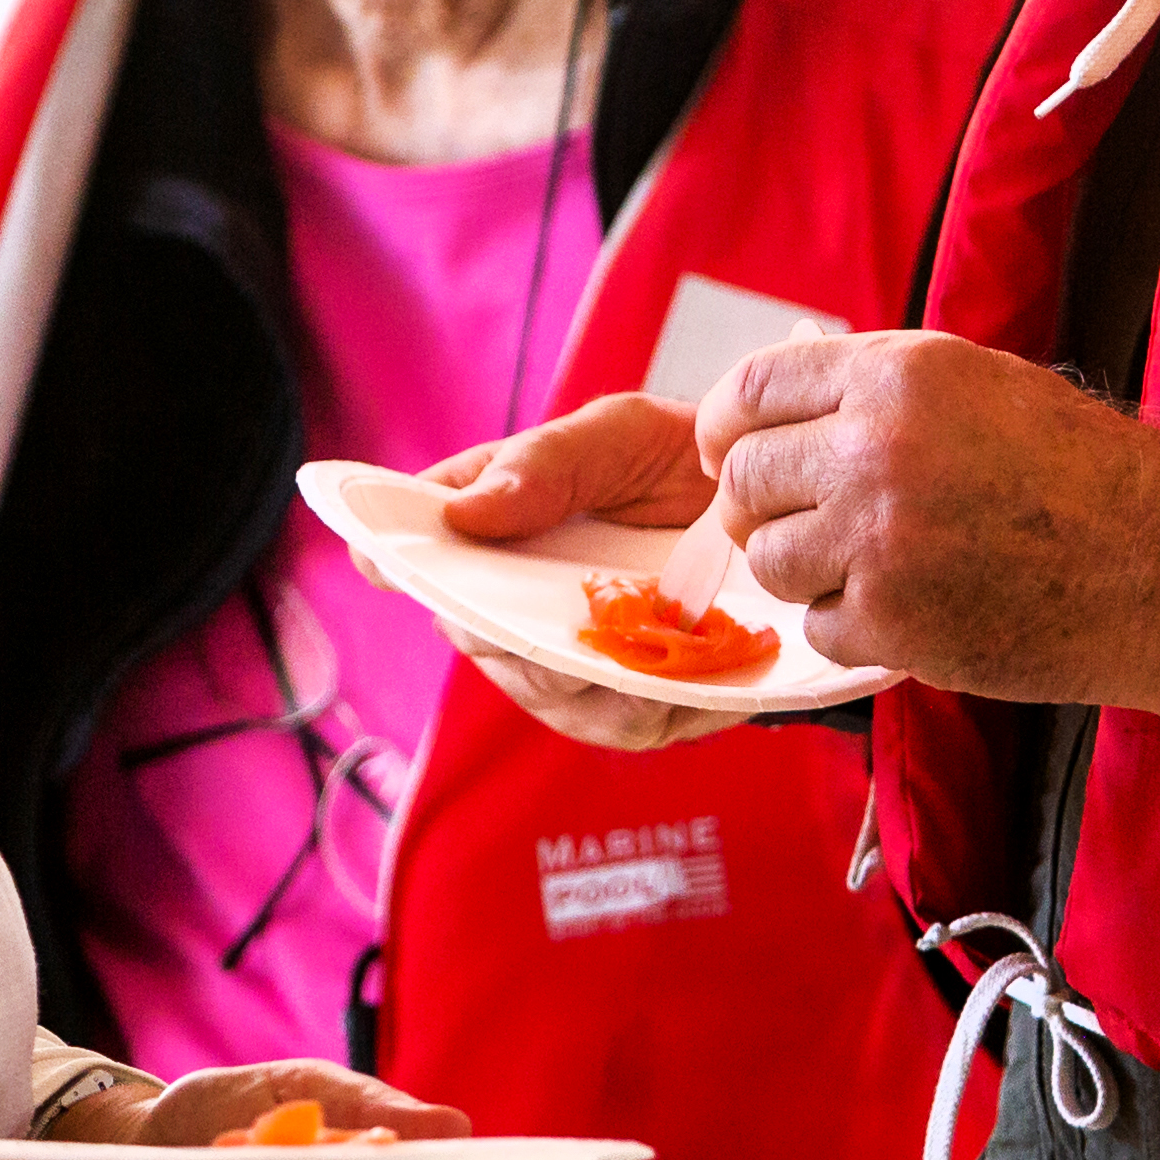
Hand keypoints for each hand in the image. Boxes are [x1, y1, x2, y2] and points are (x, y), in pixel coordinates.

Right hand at [432, 401, 751, 753]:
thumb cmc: (681, 456)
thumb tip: (461, 516)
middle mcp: (519, 606)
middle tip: (581, 612)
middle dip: (523, 639)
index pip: (425, 555)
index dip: (401, 563)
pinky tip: (703, 672)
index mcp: (494, 529)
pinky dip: (665, 704)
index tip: (384, 562)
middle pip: (488, 645)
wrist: (776, 500)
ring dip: (602, 681)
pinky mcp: (635, 703)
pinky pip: (630, 726)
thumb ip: (543, 466)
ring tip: (659, 641)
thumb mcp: (620, 434)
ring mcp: (574, 663)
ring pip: (556, 699)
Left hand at [703, 331, 1159, 709]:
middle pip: (746, 480)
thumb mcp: (981, 383)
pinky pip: (817, 627)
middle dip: (758, 502)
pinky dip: (849, 624)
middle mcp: (876, 450)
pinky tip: (903, 607)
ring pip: (769, 559)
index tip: (725, 450)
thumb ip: (880, 388)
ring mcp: (879, 542)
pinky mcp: (893, 624)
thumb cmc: (1083, 471)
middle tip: (796, 517)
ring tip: (858, 565)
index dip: (727, 423)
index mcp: (899, 376)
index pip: (755, 388)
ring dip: (800, 567)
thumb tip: (782, 410)